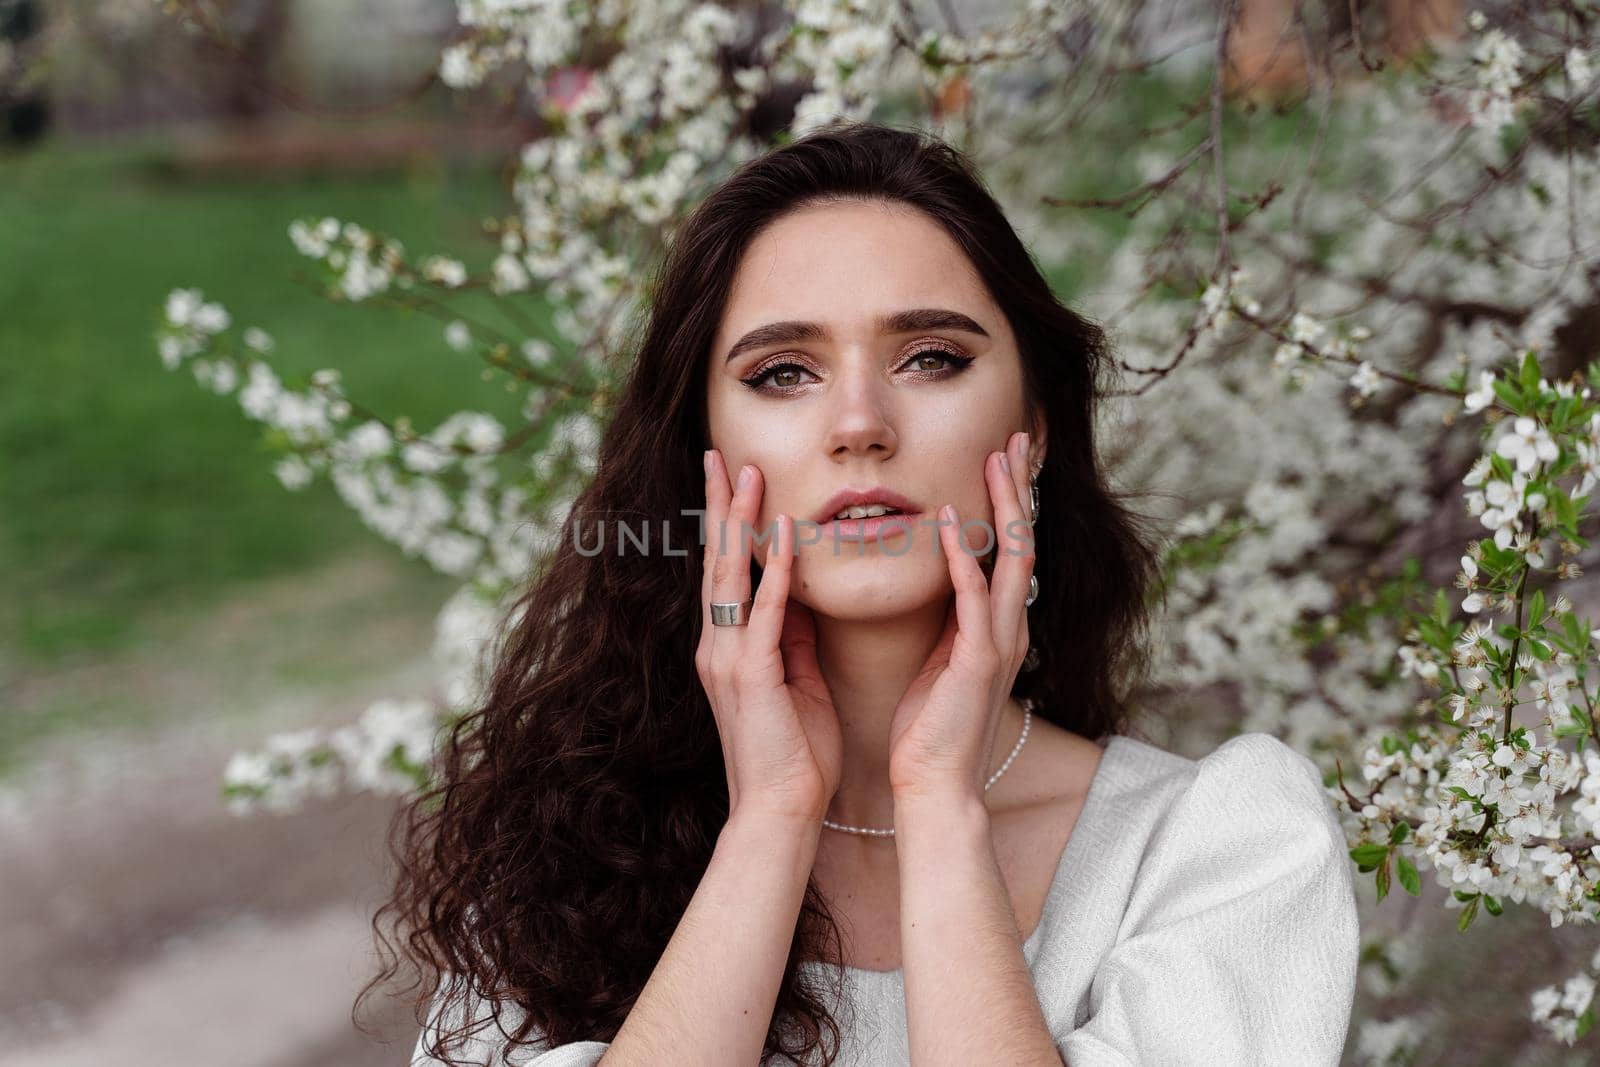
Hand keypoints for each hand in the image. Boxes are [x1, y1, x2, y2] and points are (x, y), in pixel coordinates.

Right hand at [696, 449, 843, 824]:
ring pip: (730, 578)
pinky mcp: (751, 678)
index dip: (729, 523)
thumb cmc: (794, 753)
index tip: (734, 477)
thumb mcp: (795, 680)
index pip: (727, 573)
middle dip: (721, 506)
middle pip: (717, 562)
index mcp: (730, 649)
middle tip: (723, 455)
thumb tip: (798, 591)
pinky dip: (771, 575)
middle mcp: (719, 648)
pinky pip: (762, 616)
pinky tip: (781, 540)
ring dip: (740, 525)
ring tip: (748, 476)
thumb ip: (790, 635)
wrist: (780, 812)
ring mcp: (729, 661)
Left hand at [886, 431, 1037, 800]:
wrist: (934, 785)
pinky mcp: (979, 662)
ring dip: (1005, 507)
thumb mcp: (939, 661)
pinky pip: (974, 599)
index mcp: (997, 628)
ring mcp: (998, 644)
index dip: (1011, 502)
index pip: (1011, 551)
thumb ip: (946, 622)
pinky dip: (966, 558)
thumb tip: (936, 580)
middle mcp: (1007, 629)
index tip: (1004, 457)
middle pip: (1024, 542)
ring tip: (997, 458)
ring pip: (1013, 560)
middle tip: (1018, 438)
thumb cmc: (929, 729)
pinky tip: (955, 522)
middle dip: (1020, 488)